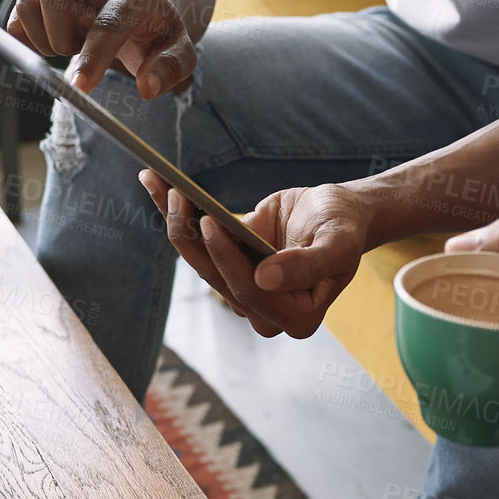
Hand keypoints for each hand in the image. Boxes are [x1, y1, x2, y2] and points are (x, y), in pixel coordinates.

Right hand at [7, 0, 195, 97]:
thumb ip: (173, 67)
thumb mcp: (179, 46)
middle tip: (77, 51)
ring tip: (70, 44)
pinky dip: (27, 37)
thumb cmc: (155, 26)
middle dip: (59, 39)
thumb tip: (149, 88)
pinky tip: (54, 39)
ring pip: (29, 2)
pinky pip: (17, 13)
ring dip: (43, 38)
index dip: (91, 57)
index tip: (78, 89)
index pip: (107, 23)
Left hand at [138, 172, 374, 338]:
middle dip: (192, 236)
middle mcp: (265, 312)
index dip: (228, 258)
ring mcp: (243, 291)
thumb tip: (265, 278)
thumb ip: (309, 266)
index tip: (210, 222)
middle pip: (217, 279)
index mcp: (298, 316)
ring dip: (176, 221)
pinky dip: (177, 215)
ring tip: (157, 181)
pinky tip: (155, 184)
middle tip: (177, 196)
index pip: (252, 290)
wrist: (337, 215)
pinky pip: (199, 245)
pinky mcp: (228, 268)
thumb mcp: (339, 243)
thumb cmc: (344, 228)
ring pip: (201, 262)